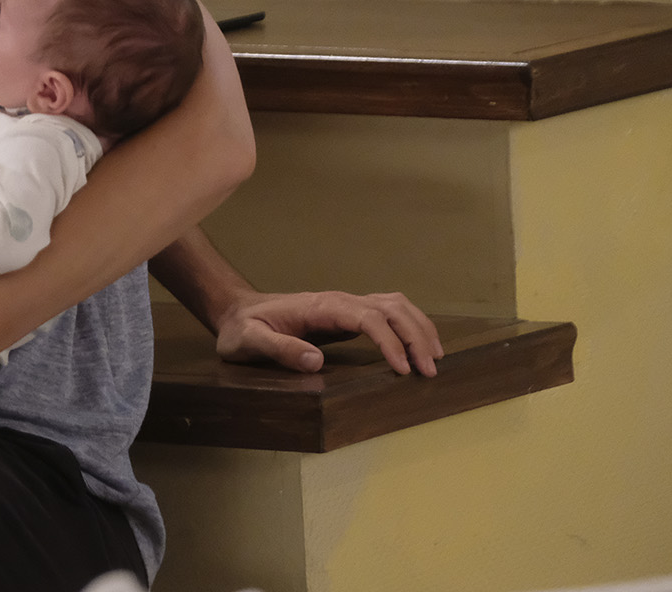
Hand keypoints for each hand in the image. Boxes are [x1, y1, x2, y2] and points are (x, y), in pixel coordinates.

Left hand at [215, 289, 444, 375]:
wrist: (237, 312)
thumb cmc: (241, 329)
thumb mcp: (250, 341)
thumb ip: (279, 349)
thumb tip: (317, 361)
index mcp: (319, 307)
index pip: (366, 318)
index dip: (388, 341)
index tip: (402, 369)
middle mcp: (338, 301)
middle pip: (390, 308)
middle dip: (414, 336)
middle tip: (429, 370)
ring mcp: (345, 305)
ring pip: (395, 306)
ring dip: (419, 328)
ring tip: (434, 359)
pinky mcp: (348, 315)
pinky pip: (388, 313)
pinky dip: (410, 325)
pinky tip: (420, 345)